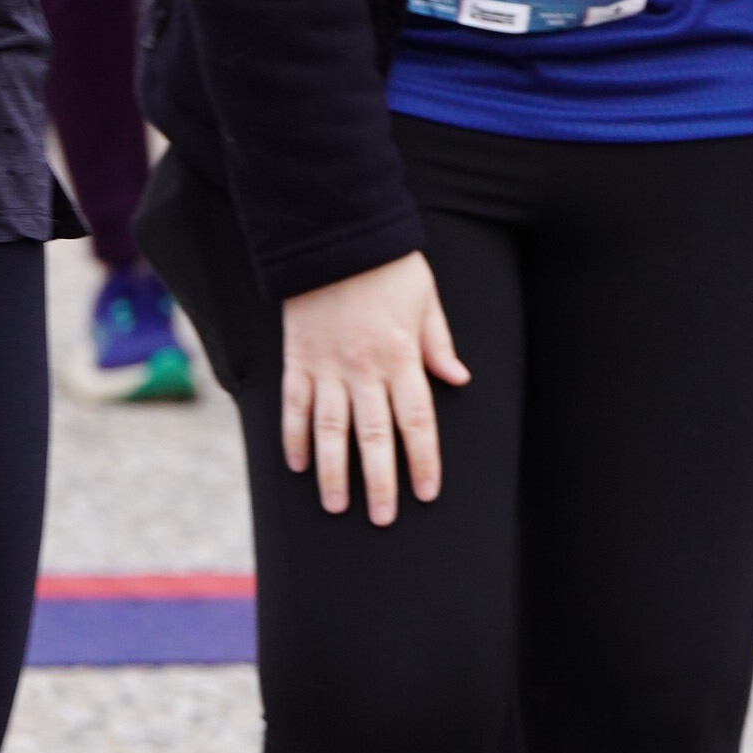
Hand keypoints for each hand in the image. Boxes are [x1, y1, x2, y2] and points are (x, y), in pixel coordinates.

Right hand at [279, 251, 469, 524]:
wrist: (333, 233)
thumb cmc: (387, 266)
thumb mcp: (426, 299)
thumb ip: (438, 343)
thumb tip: (458, 378)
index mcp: (401, 355)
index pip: (416, 420)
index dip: (422, 460)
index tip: (426, 493)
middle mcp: (364, 368)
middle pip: (373, 436)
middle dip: (380, 481)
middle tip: (383, 519)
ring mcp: (326, 366)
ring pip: (330, 430)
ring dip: (333, 472)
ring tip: (336, 507)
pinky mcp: (297, 358)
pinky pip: (294, 405)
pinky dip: (294, 437)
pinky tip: (298, 465)